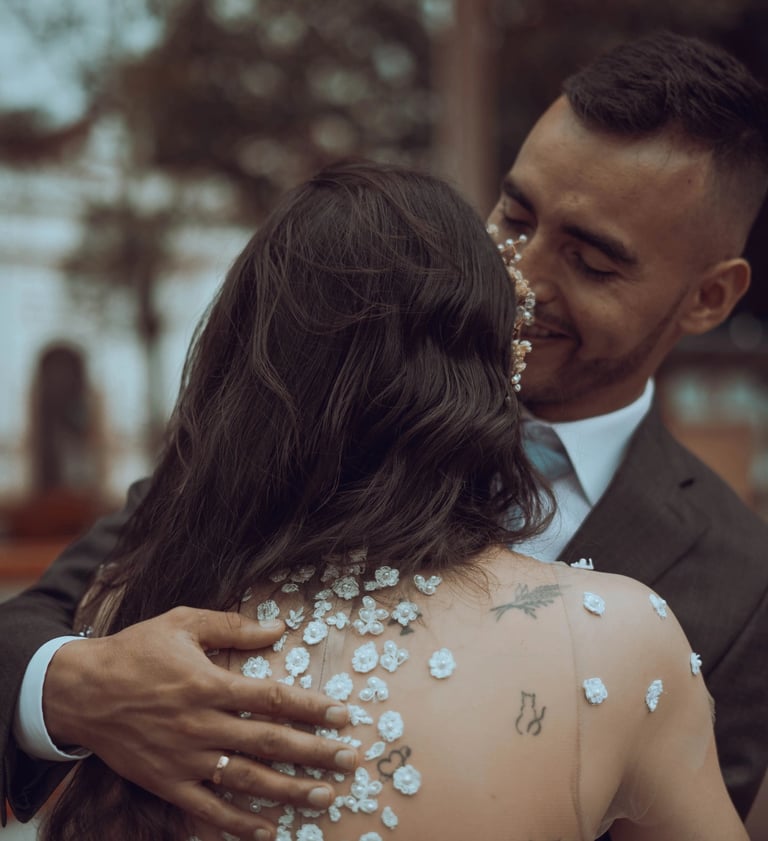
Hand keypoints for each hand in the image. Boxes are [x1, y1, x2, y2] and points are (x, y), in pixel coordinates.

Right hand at [43, 607, 356, 839]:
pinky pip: (207, 809)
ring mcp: (185, 759)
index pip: (274, 698)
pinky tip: (268, 831)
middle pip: (270, 742)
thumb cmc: (136, 650)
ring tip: (326, 797)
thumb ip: (233, 626)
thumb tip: (278, 626)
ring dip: (289, 790)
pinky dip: (238, 824)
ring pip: (247, 779)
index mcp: (210, 684)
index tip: (344, 715)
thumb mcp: (184, 623)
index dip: (312, 708)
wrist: (81, 690)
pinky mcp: (166, 783)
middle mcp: (202, 725)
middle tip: (351, 760)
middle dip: (315, 752)